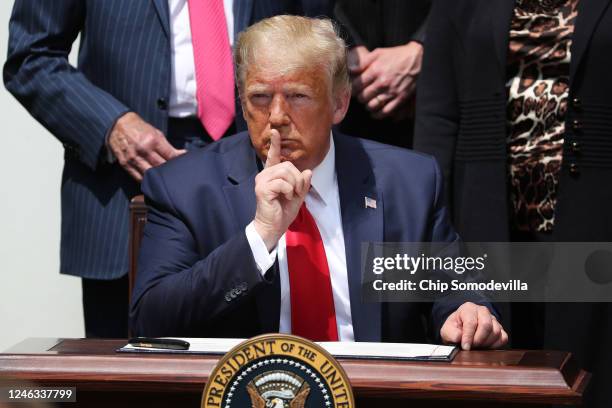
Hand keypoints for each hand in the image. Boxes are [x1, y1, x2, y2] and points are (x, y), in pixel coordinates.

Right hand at [108, 112, 185, 180]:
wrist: (117, 125)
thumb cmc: (138, 128)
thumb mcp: (156, 132)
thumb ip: (167, 146)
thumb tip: (180, 154)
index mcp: (153, 140)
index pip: (170, 156)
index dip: (178, 161)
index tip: (183, 164)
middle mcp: (143, 150)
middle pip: (161, 167)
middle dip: (170, 171)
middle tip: (175, 173)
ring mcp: (133, 158)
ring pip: (150, 174)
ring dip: (158, 178)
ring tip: (164, 179)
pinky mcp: (125, 164)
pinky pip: (138, 177)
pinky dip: (146, 181)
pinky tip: (152, 181)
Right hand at [253, 129, 311, 250]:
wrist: (273, 227)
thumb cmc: (282, 212)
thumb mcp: (298, 196)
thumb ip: (303, 183)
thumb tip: (308, 171)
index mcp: (272, 175)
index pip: (273, 156)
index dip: (275, 143)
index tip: (275, 131)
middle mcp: (265, 175)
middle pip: (287, 165)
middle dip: (298, 178)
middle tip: (297, 192)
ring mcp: (262, 181)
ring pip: (286, 172)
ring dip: (294, 185)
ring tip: (291, 195)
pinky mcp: (262, 188)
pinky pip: (283, 183)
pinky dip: (289, 190)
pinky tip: (286, 197)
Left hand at [350, 41, 422, 119]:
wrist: (417, 59)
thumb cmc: (396, 55)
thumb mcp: (378, 53)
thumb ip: (362, 62)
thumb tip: (350, 70)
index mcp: (376, 70)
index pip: (356, 86)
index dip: (352, 88)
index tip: (354, 88)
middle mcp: (383, 82)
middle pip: (363, 97)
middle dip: (359, 97)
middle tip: (361, 95)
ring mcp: (392, 92)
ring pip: (372, 106)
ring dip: (367, 105)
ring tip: (368, 102)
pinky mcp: (400, 98)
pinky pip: (385, 112)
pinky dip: (378, 114)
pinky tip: (375, 111)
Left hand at [440, 302, 508, 349]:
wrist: (460, 331)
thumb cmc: (454, 329)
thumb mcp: (447, 330)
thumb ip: (451, 333)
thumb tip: (459, 337)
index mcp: (468, 308)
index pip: (471, 322)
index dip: (468, 336)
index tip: (465, 347)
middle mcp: (482, 311)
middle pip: (486, 325)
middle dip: (478, 339)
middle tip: (472, 347)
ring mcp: (493, 319)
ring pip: (496, 332)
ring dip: (486, 343)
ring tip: (476, 346)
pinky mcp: (500, 329)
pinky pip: (503, 338)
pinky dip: (495, 345)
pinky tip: (485, 346)